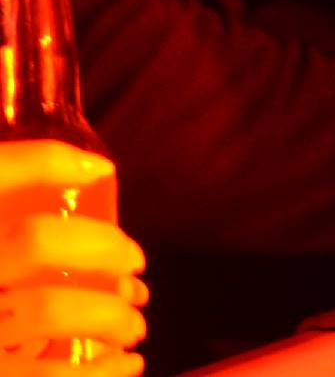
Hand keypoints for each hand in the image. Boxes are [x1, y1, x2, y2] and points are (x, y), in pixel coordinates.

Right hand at [0, 144, 143, 373]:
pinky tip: (125, 366)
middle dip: (102, 250)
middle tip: (136, 269)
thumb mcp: (5, 257)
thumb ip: (21, 223)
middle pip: (35, 242)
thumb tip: (97, 170)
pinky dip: (103, 371)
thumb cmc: (8, 307)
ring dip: (110, 315)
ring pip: (48, 309)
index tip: (101, 171)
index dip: (45, 164)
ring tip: (133, 327)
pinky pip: (53, 375)